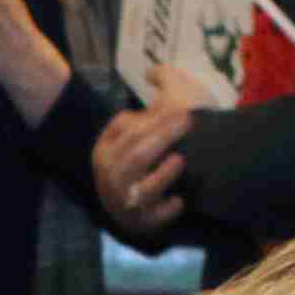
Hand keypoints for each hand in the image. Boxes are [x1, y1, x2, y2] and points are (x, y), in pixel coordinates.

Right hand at [88, 97, 196, 239]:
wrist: (126, 204)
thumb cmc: (136, 159)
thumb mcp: (129, 131)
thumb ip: (142, 103)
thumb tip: (152, 72)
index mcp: (105, 153)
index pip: (127, 133)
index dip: (154, 121)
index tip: (182, 111)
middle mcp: (110, 178)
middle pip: (135, 156)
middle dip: (162, 138)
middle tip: (189, 123)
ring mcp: (124, 202)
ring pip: (140, 189)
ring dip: (161, 175)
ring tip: (180, 160)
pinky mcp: (141, 223)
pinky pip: (151, 219)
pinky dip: (165, 211)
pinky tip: (179, 201)